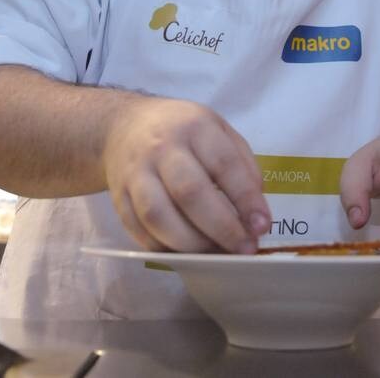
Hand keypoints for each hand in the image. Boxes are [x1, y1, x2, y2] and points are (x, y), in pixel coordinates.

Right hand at [101, 97, 270, 253]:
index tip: (262, 226)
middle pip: (190, 192)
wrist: (124, 127)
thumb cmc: (182, 131)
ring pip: (159, 217)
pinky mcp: (117, 198)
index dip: (246, 199)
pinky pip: (140, 232)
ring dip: (193, 244)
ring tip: (216, 253)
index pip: (224, 164)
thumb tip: (255, 210)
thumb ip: (242, 164)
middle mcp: (161, 148)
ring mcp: (135, 174)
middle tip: (244, 249)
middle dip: (222, 227)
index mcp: (194, 127)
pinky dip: (166, 249)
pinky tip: (187, 253)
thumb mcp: (218, 130)